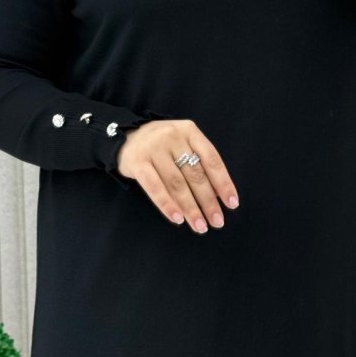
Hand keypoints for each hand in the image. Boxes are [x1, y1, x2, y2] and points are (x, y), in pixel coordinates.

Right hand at [116, 119, 239, 233]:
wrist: (124, 136)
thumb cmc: (161, 146)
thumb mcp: (182, 143)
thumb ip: (198, 162)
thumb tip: (217, 196)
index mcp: (189, 131)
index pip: (211, 159)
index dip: (223, 183)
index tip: (232, 204)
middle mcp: (172, 136)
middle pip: (195, 174)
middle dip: (208, 201)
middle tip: (216, 222)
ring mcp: (154, 148)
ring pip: (177, 183)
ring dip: (190, 208)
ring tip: (199, 226)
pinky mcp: (138, 162)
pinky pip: (155, 187)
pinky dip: (167, 204)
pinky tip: (177, 218)